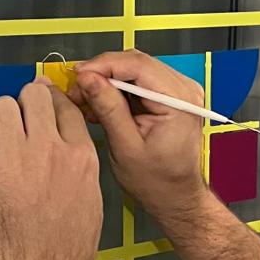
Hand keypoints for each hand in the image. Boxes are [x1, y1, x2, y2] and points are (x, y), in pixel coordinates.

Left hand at [0, 80, 101, 259]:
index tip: (41, 106)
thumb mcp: (92, 204)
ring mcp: (15, 158)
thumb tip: (68, 149)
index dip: (51, 101)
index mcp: (81, 158)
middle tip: (18, 123)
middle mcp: (49, 150)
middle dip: (25, 104)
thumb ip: (80, 168)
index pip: (65, 106)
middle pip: (33, 95)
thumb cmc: (65, 252)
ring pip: (2, 105)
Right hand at [72, 51, 259, 259]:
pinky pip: (140, 81)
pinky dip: (118, 89)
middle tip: (75, 89)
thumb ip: (108, 109)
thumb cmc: (154, 180)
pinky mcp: (172, 95)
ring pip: (136, 69)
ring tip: (83, 98)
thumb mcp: (125, 147)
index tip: (75, 75)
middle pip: (137, 63)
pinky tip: (99, 103)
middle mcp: (185, 89)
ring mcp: (180, 90)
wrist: (176, 196)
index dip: (103, 65)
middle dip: (102, 72)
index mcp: (179, 101)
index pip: (138, 66)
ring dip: (108, 80)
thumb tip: (87, 77)